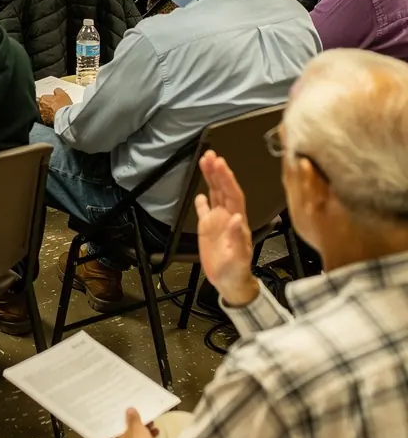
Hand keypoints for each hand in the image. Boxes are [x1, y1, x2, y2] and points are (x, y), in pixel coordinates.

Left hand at [37, 88, 72, 125]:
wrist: (65, 116)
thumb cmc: (63, 105)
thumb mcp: (62, 93)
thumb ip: (57, 90)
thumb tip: (56, 91)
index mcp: (43, 99)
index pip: (43, 98)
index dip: (49, 99)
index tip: (53, 100)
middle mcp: (40, 107)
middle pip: (42, 105)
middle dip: (47, 106)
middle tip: (55, 106)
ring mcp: (42, 115)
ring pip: (44, 112)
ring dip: (48, 112)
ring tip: (56, 112)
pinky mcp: (45, 122)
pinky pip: (47, 119)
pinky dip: (50, 118)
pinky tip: (55, 117)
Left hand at [99, 409, 157, 437]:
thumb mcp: (136, 427)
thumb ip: (133, 418)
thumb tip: (129, 409)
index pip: (119, 428)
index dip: (126, 421)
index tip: (132, 415)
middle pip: (129, 433)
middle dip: (139, 426)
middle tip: (147, 420)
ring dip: (146, 432)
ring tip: (154, 427)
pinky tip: (156, 434)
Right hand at [194, 151, 257, 306]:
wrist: (230, 282)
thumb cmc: (237, 271)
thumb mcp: (238, 257)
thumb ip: (238, 238)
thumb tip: (237, 218)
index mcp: (237, 221)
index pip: (233, 194)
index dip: (227, 179)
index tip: (221, 164)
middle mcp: (228, 216)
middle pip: (224, 189)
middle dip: (218, 171)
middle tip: (211, 155)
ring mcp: (218, 221)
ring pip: (215, 194)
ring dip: (211, 178)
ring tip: (205, 161)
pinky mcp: (208, 228)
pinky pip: (205, 210)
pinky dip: (202, 201)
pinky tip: (199, 193)